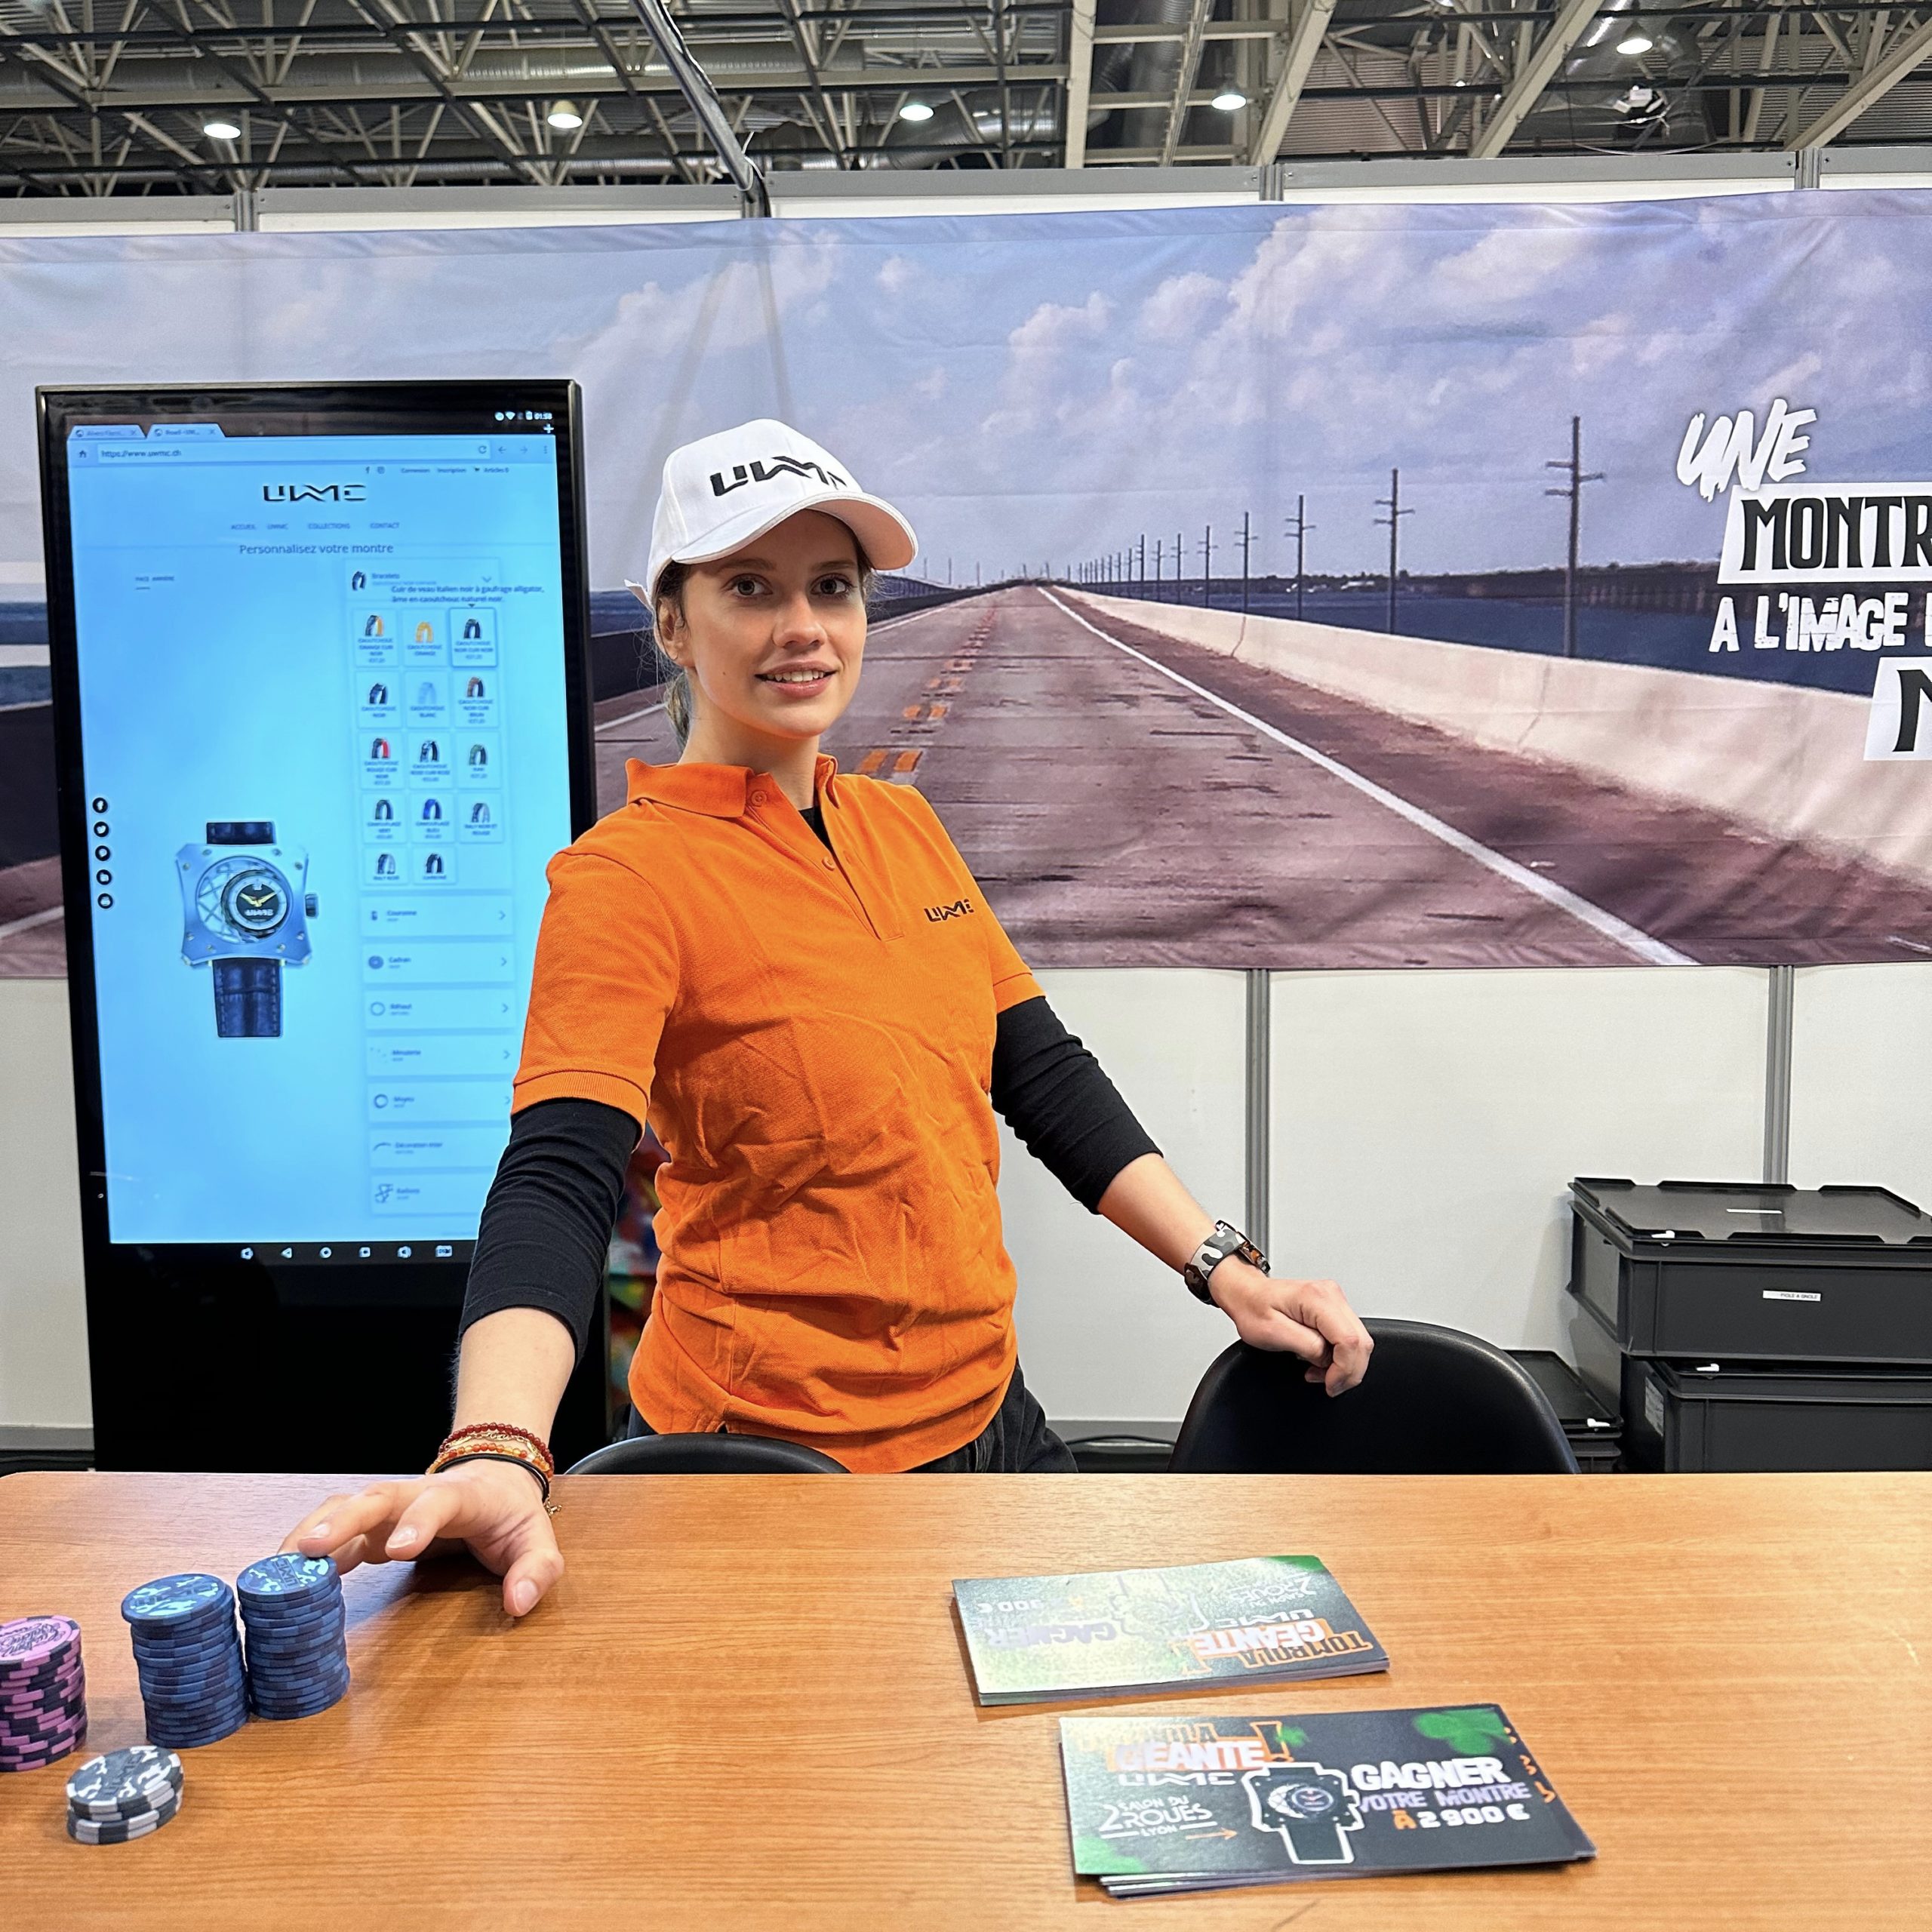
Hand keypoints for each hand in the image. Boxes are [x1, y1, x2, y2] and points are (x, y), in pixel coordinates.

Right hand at [278, 1459, 563, 1617]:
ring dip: (314, 1530)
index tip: (399, 1549)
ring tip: (277, 1565)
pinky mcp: (372, 1528)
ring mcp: (391, 1510)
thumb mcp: (537, 1542)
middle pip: (377, 1496)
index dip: (419, 1522)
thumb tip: (518, 1603)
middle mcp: (418, 1495)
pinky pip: (335, 1530)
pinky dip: (307, 1546)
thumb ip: (536, 1570)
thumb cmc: (511, 1517)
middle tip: (309, 1549)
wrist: (494, 1481)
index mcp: (463, 1496)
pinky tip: (279, 1574)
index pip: (438, 1502)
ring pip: (346, 1506)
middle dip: (344, 1520)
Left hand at [1206, 1259, 1372, 1394]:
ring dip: (1344, 1364)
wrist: (1246, 1294)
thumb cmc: (1253, 1308)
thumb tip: (1328, 1359)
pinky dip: (1340, 1355)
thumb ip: (1307, 1347)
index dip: (1344, 1369)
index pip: (1350, 1340)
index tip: (1330, 1384)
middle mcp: (1331, 1295)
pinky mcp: (1333, 1308)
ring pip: (1360, 1341)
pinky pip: (1349, 1337)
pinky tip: (1322, 1360)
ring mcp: (1335, 1300)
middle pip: (1361, 1342)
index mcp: (1317, 1299)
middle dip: (1348, 1371)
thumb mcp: (1273, 1333)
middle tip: (1328, 1384)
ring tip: (1319, 1371)